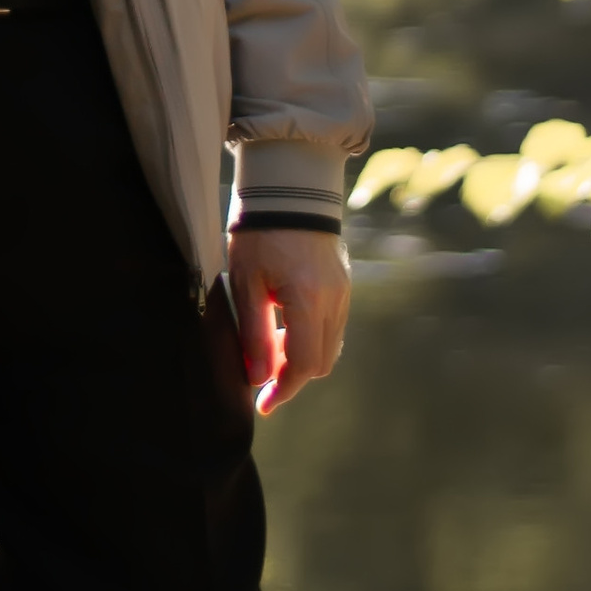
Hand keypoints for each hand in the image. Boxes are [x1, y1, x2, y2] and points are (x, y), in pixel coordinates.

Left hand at [230, 227, 349, 416]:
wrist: (290, 186)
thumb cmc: (260, 230)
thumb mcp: (246, 280)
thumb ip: (254, 332)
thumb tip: (259, 377)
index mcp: (308, 298)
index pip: (305, 364)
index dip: (285, 389)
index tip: (264, 403)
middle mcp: (334, 299)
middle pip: (322, 361)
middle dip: (294, 376)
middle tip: (263, 375)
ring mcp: (343, 291)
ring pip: (330, 345)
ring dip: (303, 356)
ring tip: (272, 346)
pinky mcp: (343, 283)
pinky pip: (333, 325)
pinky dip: (312, 336)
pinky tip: (288, 325)